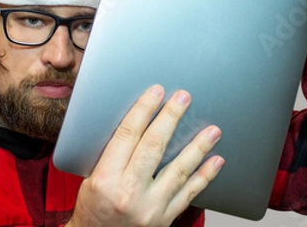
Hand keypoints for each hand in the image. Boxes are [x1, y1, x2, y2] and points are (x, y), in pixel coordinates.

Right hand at [66, 85, 223, 226]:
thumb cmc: (92, 209)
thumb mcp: (90, 178)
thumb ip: (112, 154)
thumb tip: (135, 121)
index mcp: (106, 178)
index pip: (127, 134)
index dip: (143, 109)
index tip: (155, 92)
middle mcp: (129, 193)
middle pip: (154, 146)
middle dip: (171, 118)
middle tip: (184, 98)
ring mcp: (150, 207)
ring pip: (179, 170)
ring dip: (198, 147)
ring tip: (212, 130)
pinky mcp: (164, 218)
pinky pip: (189, 194)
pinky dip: (204, 176)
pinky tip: (216, 161)